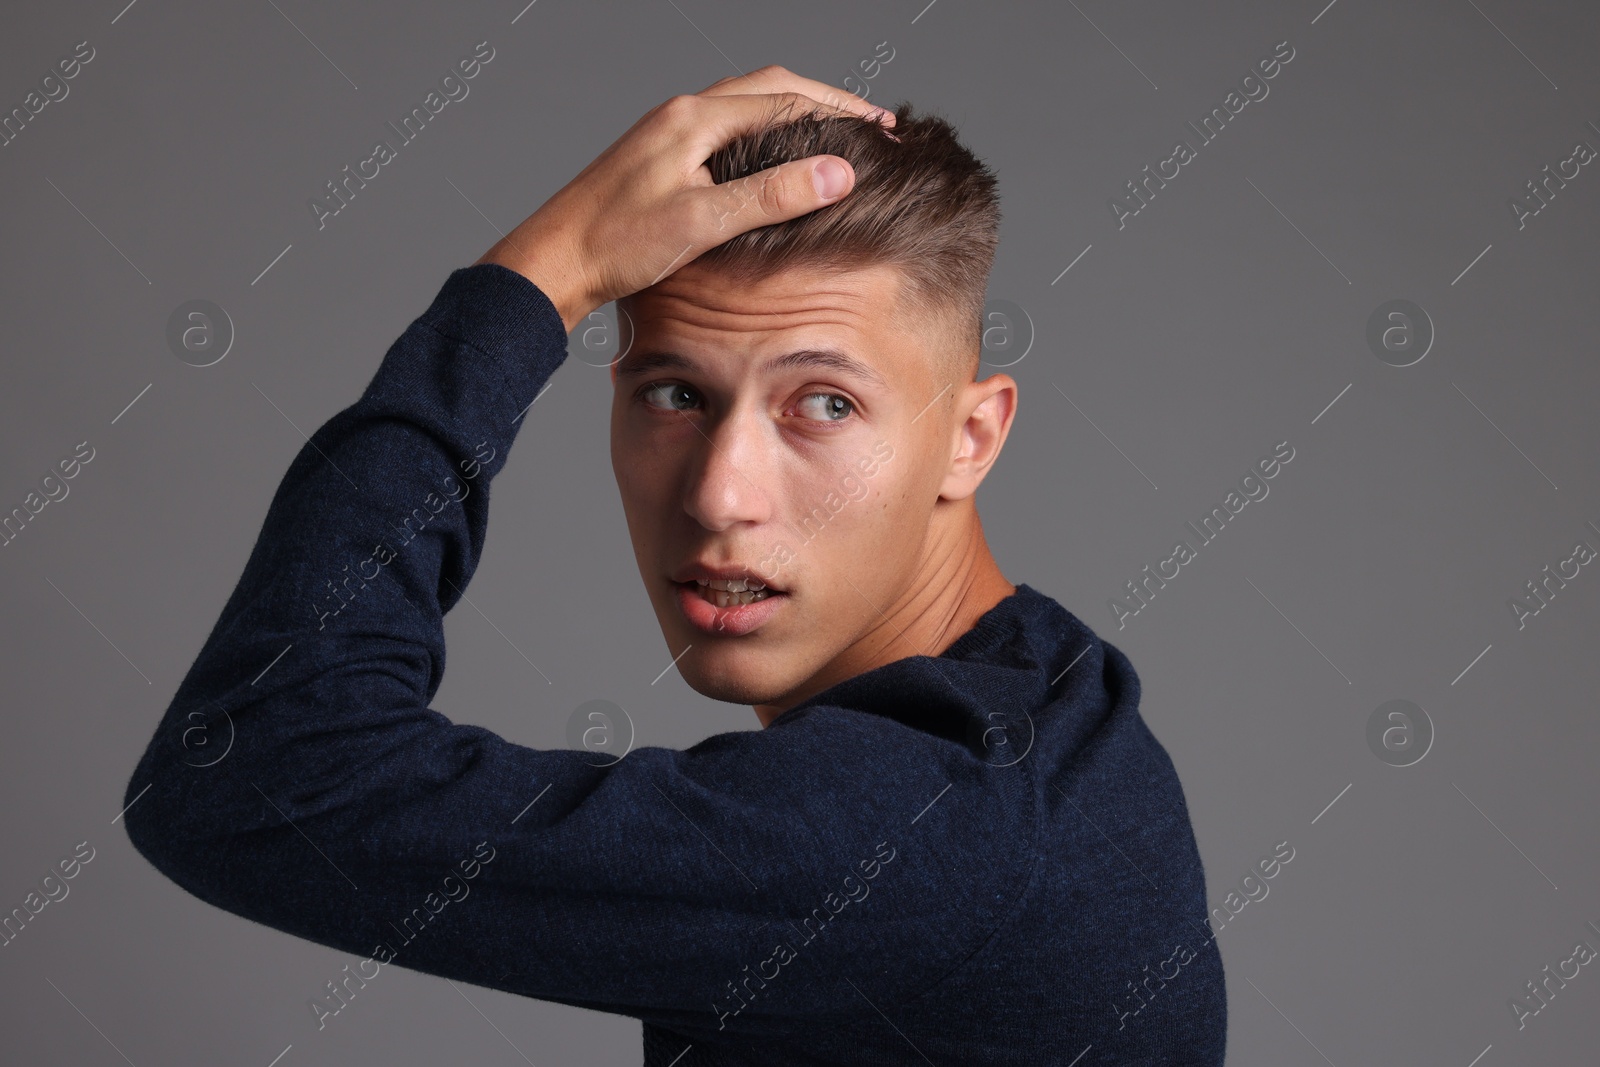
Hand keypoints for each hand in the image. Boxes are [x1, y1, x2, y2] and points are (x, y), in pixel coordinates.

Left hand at [474, 65, 893, 332]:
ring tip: (835, 136)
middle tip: (872, 124)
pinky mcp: (660, 157)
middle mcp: (683, 114)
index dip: (841, 113)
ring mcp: (669, 133)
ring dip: (795, 113)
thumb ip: (772, 195)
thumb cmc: (615, 244)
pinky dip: (765, 134)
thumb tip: (839, 172)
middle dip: (825, 103)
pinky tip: (774, 160)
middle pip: (770, 89)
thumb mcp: (703, 222)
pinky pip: (726, 128)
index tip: (884, 131)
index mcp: (695, 118)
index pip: (788, 99)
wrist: (552, 263)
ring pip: (747, 105)